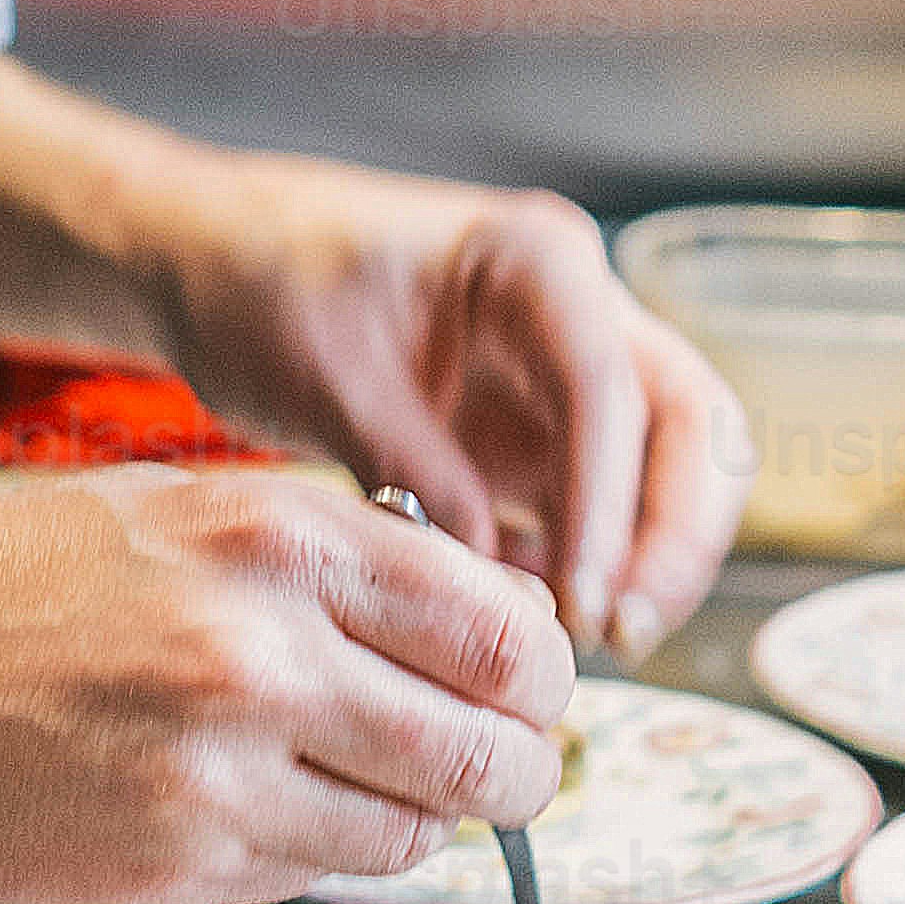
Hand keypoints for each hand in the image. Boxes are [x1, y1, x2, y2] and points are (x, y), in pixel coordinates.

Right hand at [0, 468, 573, 903]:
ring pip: (420, 835)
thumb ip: (322, 566)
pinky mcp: (170, 870)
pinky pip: (309, 878)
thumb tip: (477, 634)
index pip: (509, 627)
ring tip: (331, 782)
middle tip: (472, 767)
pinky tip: (225, 808)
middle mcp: (262, 650)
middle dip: (508, 770)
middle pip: (501, 750)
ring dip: (407, 822)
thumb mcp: (167, 513)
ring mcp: (216, 773)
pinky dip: (303, 856)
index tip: (512, 688)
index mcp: (273, 535)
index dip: (533, 675)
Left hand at [144, 155, 755, 655]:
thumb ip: (414, 471)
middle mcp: (575, 311)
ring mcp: (565, 376)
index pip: (610, 385)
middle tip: (621, 632)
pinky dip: (595, 567)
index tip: (580, 597)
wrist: (217, 266)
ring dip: (650, 559)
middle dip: (675, 534)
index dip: (609, 501)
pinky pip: (604, 506)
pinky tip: (539, 624)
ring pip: (668, 469)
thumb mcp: (325, 376)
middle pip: (687, 423)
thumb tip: (492, 582)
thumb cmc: (264, 284)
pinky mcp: (538, 436)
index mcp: (533, 260)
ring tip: (590, 642)